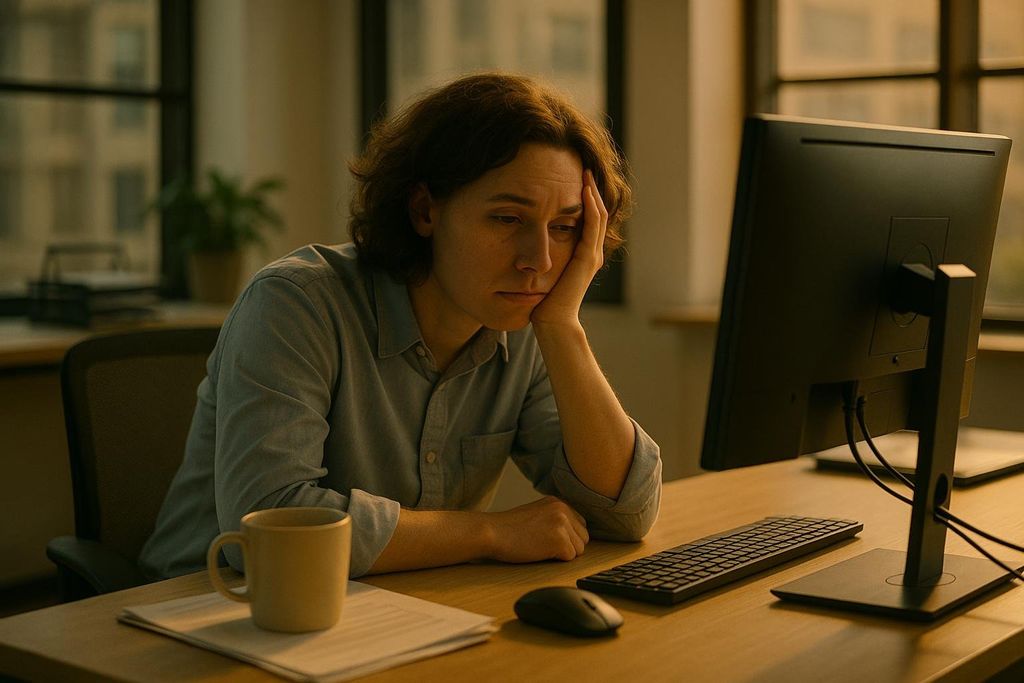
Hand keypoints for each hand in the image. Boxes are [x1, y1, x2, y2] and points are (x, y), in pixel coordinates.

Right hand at [485, 496, 588, 562]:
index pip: (579, 525)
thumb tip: (573, 535)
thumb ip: (555, 518)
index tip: (550, 540)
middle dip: (568, 546)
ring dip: (562, 554)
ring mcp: (562, 524)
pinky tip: (539, 552)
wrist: (492, 532)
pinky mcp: (559, 541)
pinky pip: (570, 558)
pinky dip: (556, 560)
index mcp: (558, 502)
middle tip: (544, 545)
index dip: (568, 537)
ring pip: (579, 549)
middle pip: (583, 537)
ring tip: (540, 548)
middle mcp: (563, 509)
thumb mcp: (536, 513)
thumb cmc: (508, 528)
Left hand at [530, 169, 608, 327]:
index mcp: (581, 254)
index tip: (569, 175)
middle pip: (596, 211)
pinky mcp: (587, 258)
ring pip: (598, 214)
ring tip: (584, 169)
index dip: (582, 196)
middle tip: (581, 163)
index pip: (586, 217)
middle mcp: (590, 252)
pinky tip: (583, 188)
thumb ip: (538, 256)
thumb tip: (519, 241)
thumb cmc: (542, 301)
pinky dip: (590, 205)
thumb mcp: (541, 271)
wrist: (552, 322)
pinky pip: (592, 225)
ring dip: (592, 190)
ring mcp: (591, 254)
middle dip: (589, 187)